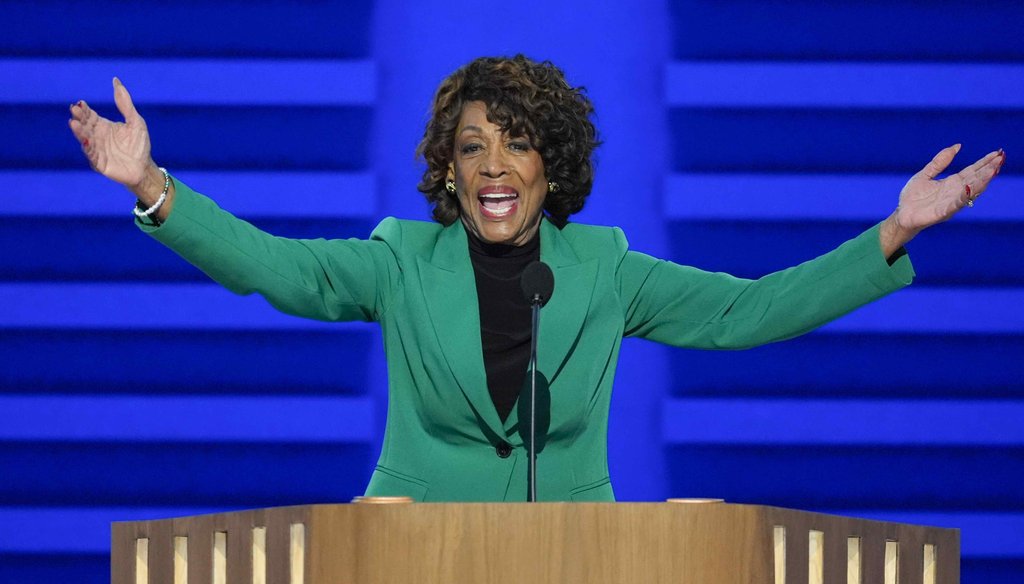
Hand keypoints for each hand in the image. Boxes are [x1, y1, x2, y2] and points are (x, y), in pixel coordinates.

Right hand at [68, 78, 167, 206]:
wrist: (144, 167)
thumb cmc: (139, 144)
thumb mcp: (135, 121)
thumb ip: (125, 103)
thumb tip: (115, 80)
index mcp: (102, 126)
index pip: (89, 115)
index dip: (84, 109)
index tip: (80, 103)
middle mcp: (96, 136)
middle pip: (85, 125)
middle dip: (79, 118)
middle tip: (74, 110)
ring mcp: (96, 150)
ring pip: (85, 139)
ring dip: (79, 132)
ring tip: (74, 123)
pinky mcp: (99, 163)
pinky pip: (92, 155)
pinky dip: (88, 148)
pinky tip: (86, 141)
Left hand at [880, 145, 1005, 255]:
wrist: (901, 215)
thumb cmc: (913, 197)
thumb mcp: (925, 174)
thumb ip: (940, 162)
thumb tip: (957, 146)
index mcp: (952, 183)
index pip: (973, 170)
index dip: (985, 162)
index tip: (997, 153)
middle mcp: (955, 192)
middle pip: (975, 179)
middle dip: (988, 169)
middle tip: (1000, 159)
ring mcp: (951, 202)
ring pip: (970, 191)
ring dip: (982, 181)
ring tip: (992, 171)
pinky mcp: (943, 212)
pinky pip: (955, 204)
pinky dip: (963, 196)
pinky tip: (970, 188)